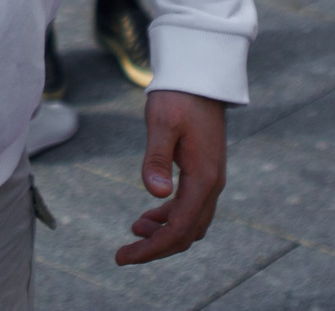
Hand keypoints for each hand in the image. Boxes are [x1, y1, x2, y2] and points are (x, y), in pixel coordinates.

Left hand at [116, 90, 225, 265]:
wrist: (200, 77)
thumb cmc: (178, 97)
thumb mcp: (161, 124)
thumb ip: (156, 159)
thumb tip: (155, 195)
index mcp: (203, 178)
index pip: (178, 229)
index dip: (151, 248)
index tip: (122, 257)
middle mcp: (212, 184)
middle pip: (186, 233)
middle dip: (156, 248)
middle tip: (123, 255)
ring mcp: (211, 180)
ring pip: (191, 224)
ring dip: (164, 234)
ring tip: (134, 229)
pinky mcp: (205, 172)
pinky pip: (191, 208)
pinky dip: (171, 218)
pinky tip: (150, 214)